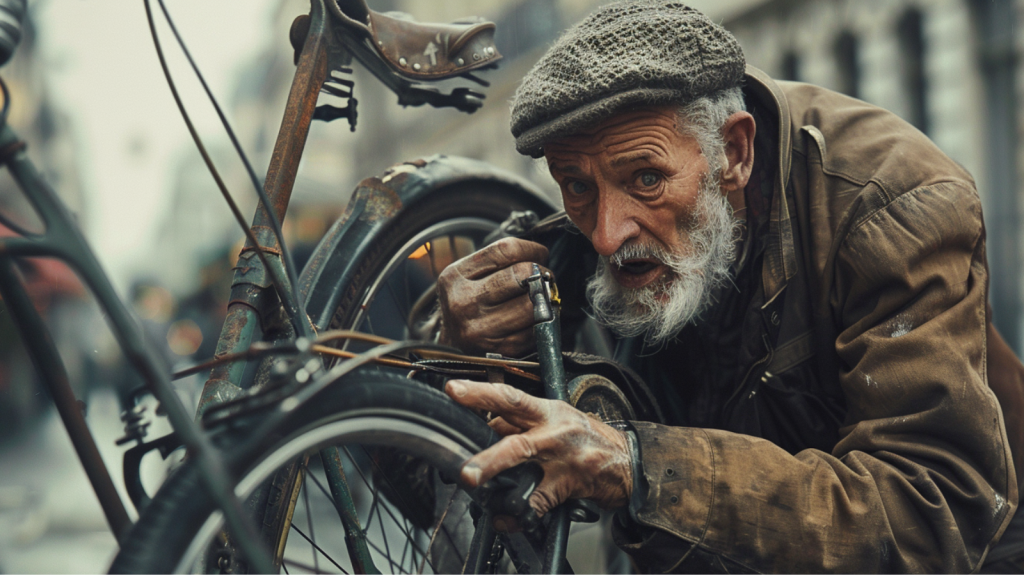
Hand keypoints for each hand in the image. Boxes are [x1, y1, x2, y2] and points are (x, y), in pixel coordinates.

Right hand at [436, 238, 550, 356]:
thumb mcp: (467, 276)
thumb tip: (540, 259)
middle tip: (544, 277)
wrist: (453, 348)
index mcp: (455, 277)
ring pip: (533, 305)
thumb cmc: (468, 303)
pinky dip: (543, 322)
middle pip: (522, 276)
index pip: (506, 250)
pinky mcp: (502, 350)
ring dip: (545, 300)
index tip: (540, 255)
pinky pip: (536, 330)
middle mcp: (464, 303)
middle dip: (542, 274)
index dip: (532, 249)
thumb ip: (498, 262)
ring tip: (541, 298)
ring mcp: (482, 330)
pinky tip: (535, 318)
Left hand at [445, 379, 632, 520]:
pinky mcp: (569, 484)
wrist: (627, 461)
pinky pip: (538, 501)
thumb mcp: (558, 419)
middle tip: (463, 461)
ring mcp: (561, 459)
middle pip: (515, 436)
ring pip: (524, 464)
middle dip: (486, 449)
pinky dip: (518, 513)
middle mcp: (553, 431)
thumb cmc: (589, 438)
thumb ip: (522, 423)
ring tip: (474, 483)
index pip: (510, 398)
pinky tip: (505, 517)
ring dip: (496, 473)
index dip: (480, 393)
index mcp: (548, 411)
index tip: (453, 390)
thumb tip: (487, 426)